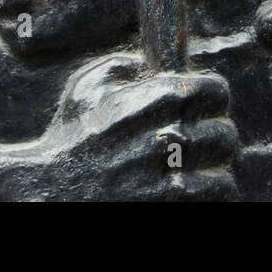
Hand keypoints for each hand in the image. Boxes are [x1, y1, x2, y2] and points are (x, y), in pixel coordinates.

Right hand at [20, 52, 239, 200]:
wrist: (46, 192)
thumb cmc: (66, 141)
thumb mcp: (86, 89)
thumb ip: (122, 68)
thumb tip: (152, 63)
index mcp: (154, 100)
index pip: (216, 91)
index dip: (212, 100)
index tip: (204, 109)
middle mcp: (168, 136)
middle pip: (225, 134)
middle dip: (213, 139)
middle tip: (198, 147)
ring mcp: (170, 179)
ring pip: (224, 172)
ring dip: (211, 173)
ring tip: (192, 174)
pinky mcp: (170, 207)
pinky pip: (215, 197)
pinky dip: (208, 196)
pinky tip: (189, 193)